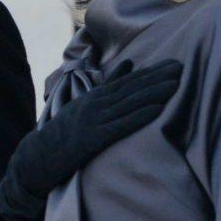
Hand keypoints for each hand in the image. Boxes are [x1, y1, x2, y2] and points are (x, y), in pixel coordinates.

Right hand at [0, 58, 183, 220]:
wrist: (39, 156)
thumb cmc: (64, 132)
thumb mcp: (84, 104)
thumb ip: (108, 85)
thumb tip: (129, 64)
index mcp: (94, 97)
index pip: (128, 81)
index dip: (152, 73)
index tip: (174, 65)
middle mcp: (95, 105)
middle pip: (131, 89)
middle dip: (157, 78)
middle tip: (181, 68)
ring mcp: (94, 120)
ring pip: (129, 104)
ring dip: (154, 93)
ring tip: (176, 84)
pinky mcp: (93, 139)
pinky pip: (121, 126)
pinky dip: (139, 116)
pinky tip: (157, 110)